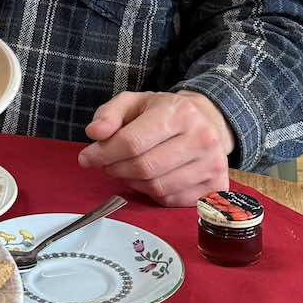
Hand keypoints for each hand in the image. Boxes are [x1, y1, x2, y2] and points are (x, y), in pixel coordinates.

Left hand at [78, 89, 235, 207]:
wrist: (208, 122)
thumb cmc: (165, 113)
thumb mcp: (135, 102)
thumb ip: (110, 114)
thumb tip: (94, 133)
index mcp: (180, 113)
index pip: (133, 141)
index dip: (104, 153)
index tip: (86, 158)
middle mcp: (202, 138)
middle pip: (144, 167)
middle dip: (116, 169)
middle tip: (106, 165)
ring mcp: (212, 164)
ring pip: (157, 187)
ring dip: (132, 183)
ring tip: (127, 170)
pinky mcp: (216, 186)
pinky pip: (171, 200)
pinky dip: (153, 194)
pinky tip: (150, 179)